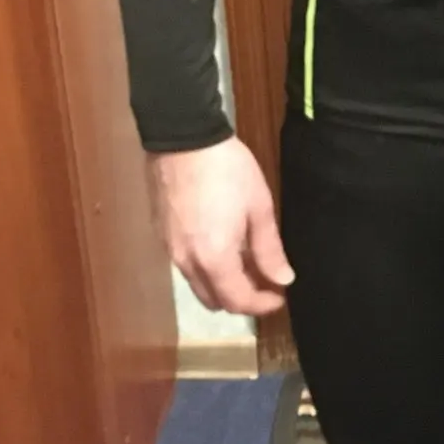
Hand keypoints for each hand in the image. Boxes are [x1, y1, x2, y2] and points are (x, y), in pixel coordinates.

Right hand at [148, 137, 294, 316]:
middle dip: (241, 299)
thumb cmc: (228, 170)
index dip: (262, 305)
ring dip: (222, 284)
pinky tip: (221, 246)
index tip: (280, 295)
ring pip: (198, 284)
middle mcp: (187, 262)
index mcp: (214, 259)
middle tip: (264, 283)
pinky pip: (186, 265)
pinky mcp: (161, 235)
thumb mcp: (258, 207)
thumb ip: (269, 249)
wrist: (183, 138)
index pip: (238, 301)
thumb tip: (282, 279)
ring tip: (245, 264)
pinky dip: (206, 268)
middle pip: (214, 300)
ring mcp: (169, 250)